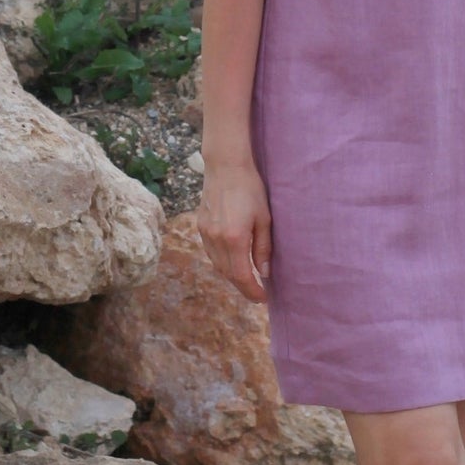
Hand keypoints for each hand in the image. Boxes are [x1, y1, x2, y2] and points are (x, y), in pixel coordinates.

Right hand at [198, 156, 273, 302]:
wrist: (226, 166)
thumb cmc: (250, 189)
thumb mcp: (264, 218)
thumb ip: (263, 248)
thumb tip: (264, 273)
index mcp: (235, 238)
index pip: (242, 276)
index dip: (252, 291)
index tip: (263, 297)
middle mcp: (217, 240)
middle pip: (228, 274)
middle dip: (243, 287)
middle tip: (257, 292)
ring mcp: (206, 233)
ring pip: (218, 265)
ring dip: (232, 275)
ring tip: (247, 278)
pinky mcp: (201, 227)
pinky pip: (211, 253)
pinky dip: (222, 262)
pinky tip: (233, 260)